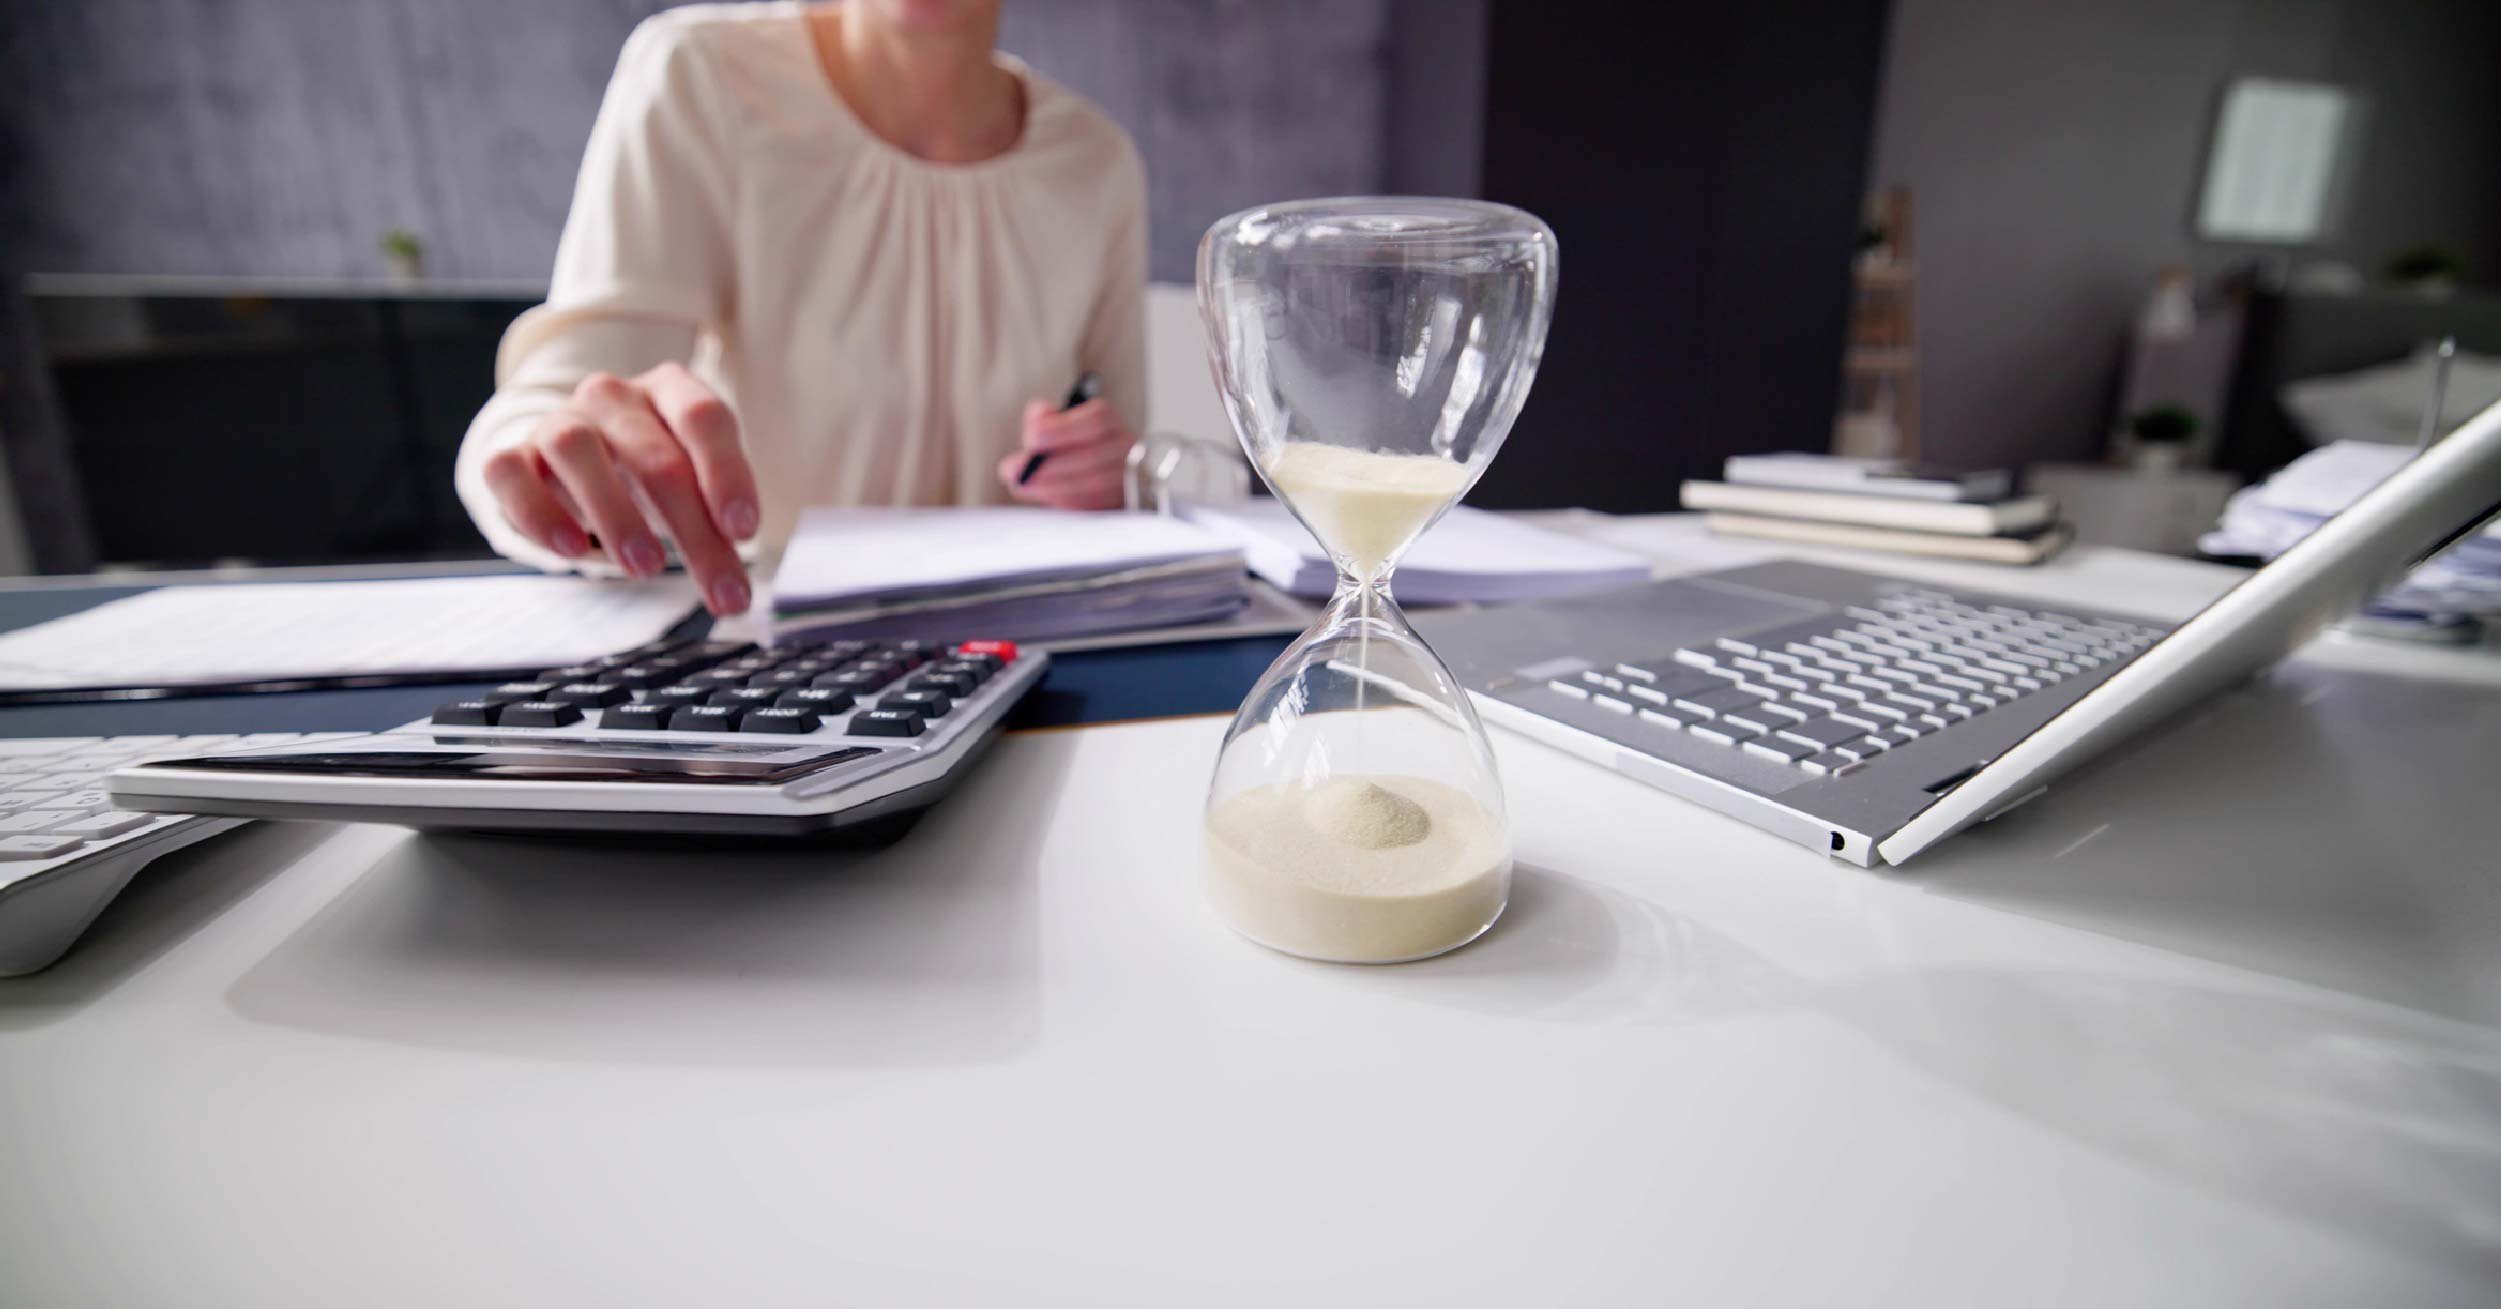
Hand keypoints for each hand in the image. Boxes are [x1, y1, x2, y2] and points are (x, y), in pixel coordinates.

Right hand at [479, 362, 760, 615]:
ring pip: (576, 449)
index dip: (727, 474)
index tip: (744, 532)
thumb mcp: (694, 493)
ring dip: (614, 513)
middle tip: (719, 589)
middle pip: (654, 456)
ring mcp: (559, 421)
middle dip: (692, 528)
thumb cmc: (648, 475)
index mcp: (669, 391)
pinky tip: (572, 550)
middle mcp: (612, 396)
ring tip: (646, 568)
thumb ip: (716, 532)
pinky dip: (539, 511)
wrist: (576, 461)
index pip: (704, 418)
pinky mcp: (514, 455)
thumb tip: (735, 594)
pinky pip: (510, 471)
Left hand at [998, 395, 1133, 510]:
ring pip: (1095, 483)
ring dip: (1053, 486)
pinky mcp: (1122, 503)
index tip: (1031, 441)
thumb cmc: (1068, 445)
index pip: (1096, 420)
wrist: (1092, 472)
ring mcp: (1130, 477)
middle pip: (1092, 456)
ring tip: (1023, 485)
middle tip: (1014, 472)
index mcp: (1109, 421)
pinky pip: (1097, 505)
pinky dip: (1066, 501)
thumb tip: (1035, 430)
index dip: (1062, 431)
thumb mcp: (1054, 422)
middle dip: (1048, 466)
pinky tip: (1044, 495)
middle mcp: (1125, 447)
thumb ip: (1043, 418)